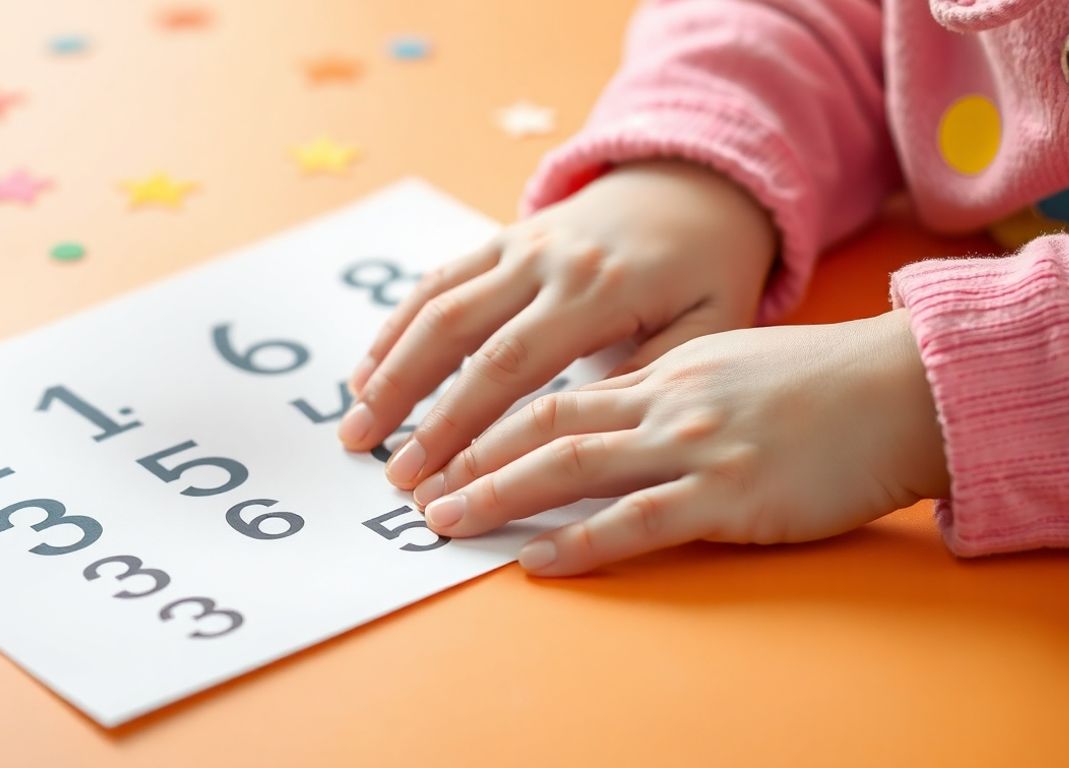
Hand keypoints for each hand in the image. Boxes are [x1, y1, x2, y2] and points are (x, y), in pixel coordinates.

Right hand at [338, 161, 776, 493]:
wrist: (697, 186)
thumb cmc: (710, 271)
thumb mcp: (712, 326)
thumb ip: (649, 378)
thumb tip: (583, 438)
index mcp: (599, 290)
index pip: (510, 367)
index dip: (459, 425)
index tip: (429, 478)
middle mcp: (548, 261)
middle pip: (456, 335)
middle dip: (410, 405)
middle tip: (383, 470)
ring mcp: (520, 244)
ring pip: (435, 305)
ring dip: (388, 368)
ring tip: (355, 428)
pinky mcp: (504, 238)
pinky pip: (439, 281)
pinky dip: (398, 326)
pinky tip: (369, 371)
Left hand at [412, 311, 950, 575]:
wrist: (900, 389)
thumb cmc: (816, 382)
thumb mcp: (724, 363)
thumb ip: (661, 386)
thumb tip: (608, 415)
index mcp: (660, 370)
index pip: (552, 393)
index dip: (487, 421)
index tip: (440, 446)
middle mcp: (663, 401)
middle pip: (542, 423)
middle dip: (469, 456)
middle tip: (416, 488)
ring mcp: (692, 446)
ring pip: (571, 466)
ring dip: (498, 494)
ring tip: (446, 521)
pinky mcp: (728, 495)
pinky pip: (634, 522)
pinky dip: (577, 543)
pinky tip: (535, 560)